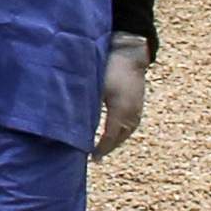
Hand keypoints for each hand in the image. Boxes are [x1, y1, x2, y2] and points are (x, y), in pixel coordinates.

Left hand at [95, 34, 150, 156]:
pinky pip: (130, 126)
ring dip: (114, 141)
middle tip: (93, 157)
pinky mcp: (139, 105)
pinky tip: (112, 134)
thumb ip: (85, 104)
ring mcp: (138, 110)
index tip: (89, 157)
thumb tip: (72, 121)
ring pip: (126, 133)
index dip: (99, 149)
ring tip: (101, 148)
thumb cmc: (108, 66)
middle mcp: (132, 114)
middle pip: (119, 138)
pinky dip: (120, 133)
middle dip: (106, 148)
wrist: (129, 53)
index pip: (109, 137)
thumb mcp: (94, 85)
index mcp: (120, 110)